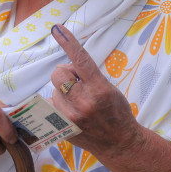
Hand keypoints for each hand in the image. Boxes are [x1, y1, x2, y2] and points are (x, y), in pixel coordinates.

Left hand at [49, 25, 140, 156]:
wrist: (119, 142)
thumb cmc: (117, 112)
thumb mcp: (110, 88)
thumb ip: (90, 76)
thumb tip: (70, 66)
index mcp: (99, 89)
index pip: (80, 60)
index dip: (68, 42)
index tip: (57, 29)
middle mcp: (83, 102)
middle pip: (58, 73)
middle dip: (66, 74)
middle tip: (78, 82)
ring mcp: (70, 116)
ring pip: (54, 89)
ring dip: (63, 91)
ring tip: (78, 101)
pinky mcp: (62, 126)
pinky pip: (51, 104)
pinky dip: (59, 104)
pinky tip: (71, 111)